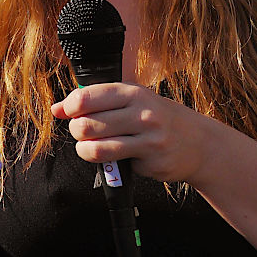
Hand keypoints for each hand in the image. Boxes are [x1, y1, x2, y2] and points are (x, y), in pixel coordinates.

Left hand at [51, 82, 211, 183]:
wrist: (199, 143)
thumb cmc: (159, 119)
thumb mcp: (132, 101)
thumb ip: (95, 102)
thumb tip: (56, 109)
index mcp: (133, 92)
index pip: (87, 96)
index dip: (70, 106)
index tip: (70, 112)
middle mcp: (142, 112)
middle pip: (86, 124)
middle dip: (77, 131)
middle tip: (84, 132)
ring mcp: (148, 138)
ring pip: (95, 147)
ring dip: (85, 150)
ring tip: (91, 147)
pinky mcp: (151, 161)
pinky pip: (114, 165)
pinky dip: (108, 163)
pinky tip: (119, 157)